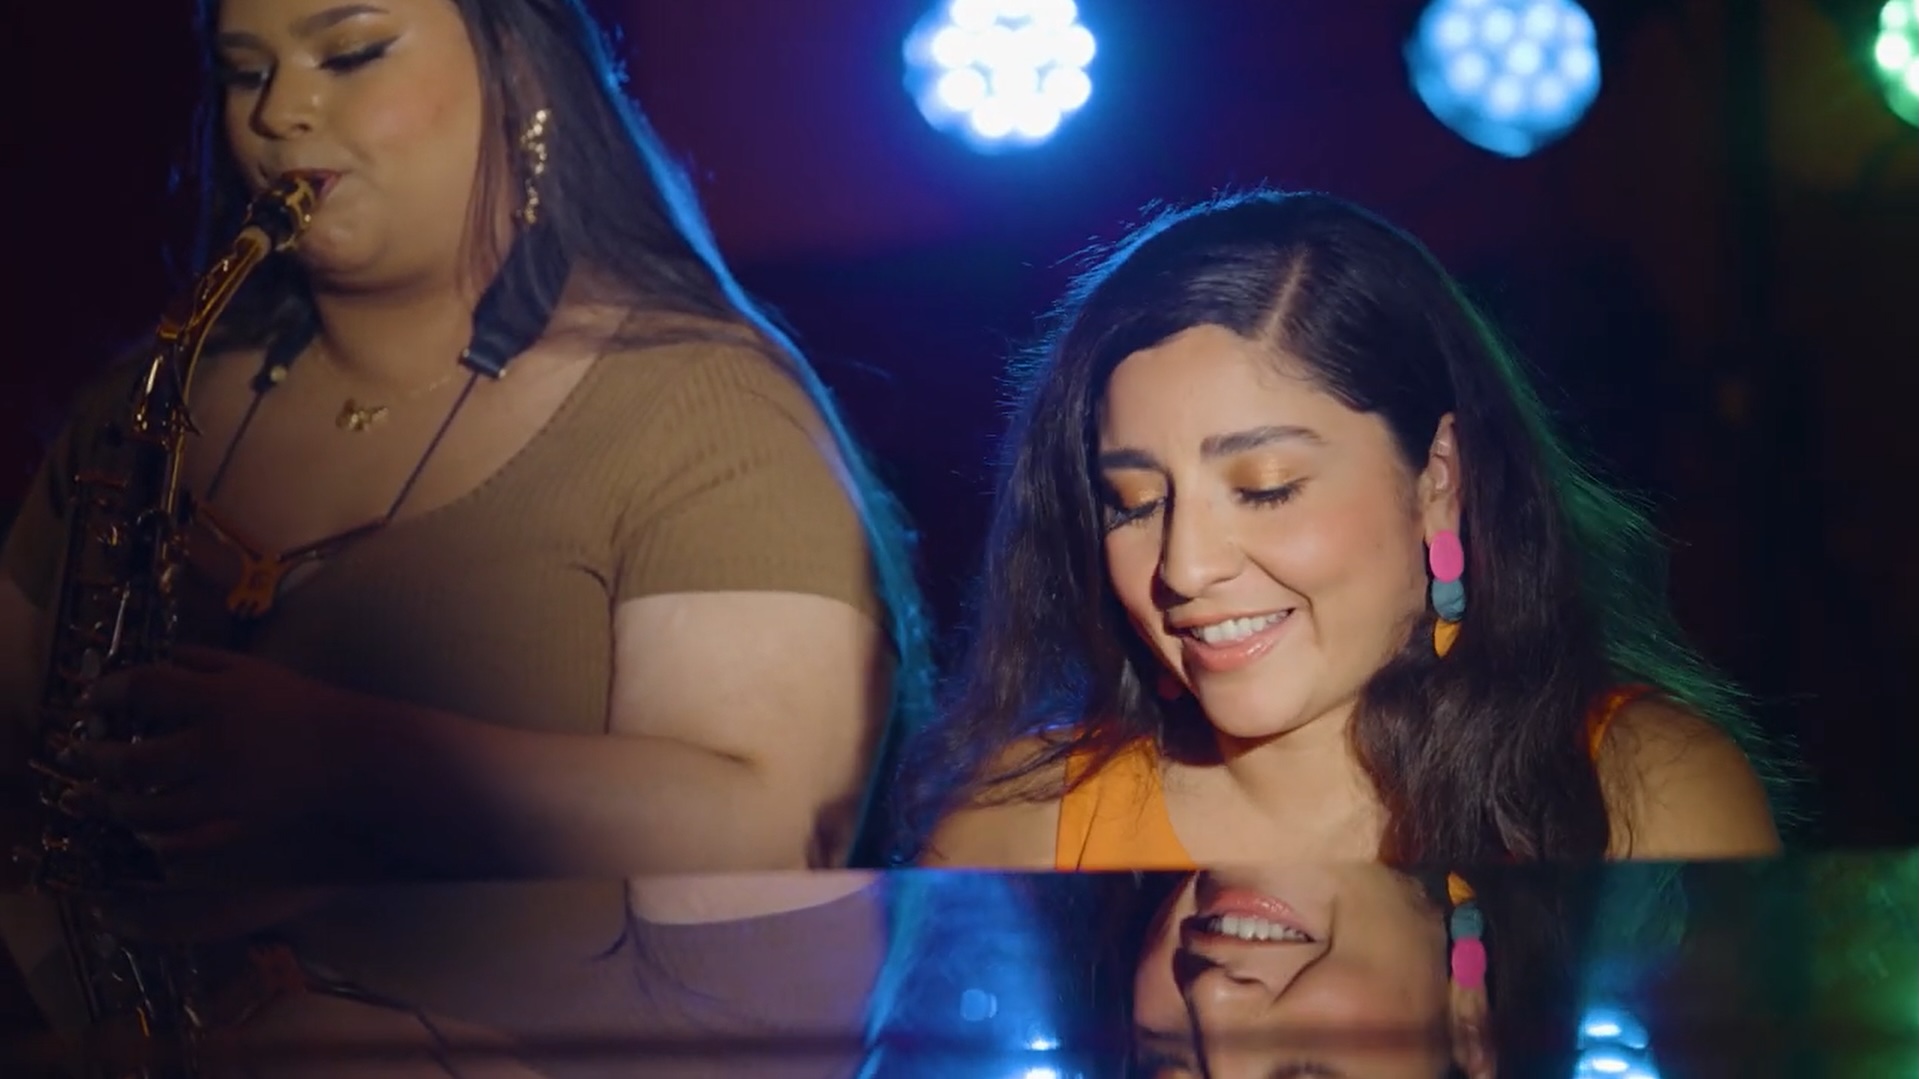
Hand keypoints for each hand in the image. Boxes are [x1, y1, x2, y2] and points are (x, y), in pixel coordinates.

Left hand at [60, 645, 367, 866]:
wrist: (355, 754)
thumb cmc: (303, 704)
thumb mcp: (254, 669)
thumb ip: (204, 659)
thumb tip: (157, 656)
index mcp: (219, 698)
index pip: (145, 687)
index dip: (108, 691)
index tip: (93, 698)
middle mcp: (214, 745)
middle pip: (132, 758)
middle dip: (94, 757)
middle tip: (78, 753)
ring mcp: (224, 792)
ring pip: (146, 810)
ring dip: (114, 804)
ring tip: (102, 797)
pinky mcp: (237, 824)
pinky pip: (183, 841)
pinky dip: (157, 839)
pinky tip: (145, 832)